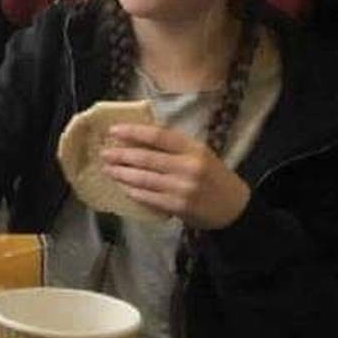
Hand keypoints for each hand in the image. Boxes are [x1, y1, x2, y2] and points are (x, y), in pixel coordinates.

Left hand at [99, 124, 251, 229]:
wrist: (234, 207)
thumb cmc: (212, 176)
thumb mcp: (200, 154)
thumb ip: (174, 146)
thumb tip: (137, 136)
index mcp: (194, 148)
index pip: (158, 136)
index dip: (134, 132)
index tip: (113, 130)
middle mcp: (189, 167)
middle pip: (147, 158)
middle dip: (121, 155)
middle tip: (104, 153)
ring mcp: (183, 188)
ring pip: (144, 179)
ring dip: (122, 174)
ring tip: (107, 169)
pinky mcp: (178, 206)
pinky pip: (148, 197)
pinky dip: (133, 191)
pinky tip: (122, 187)